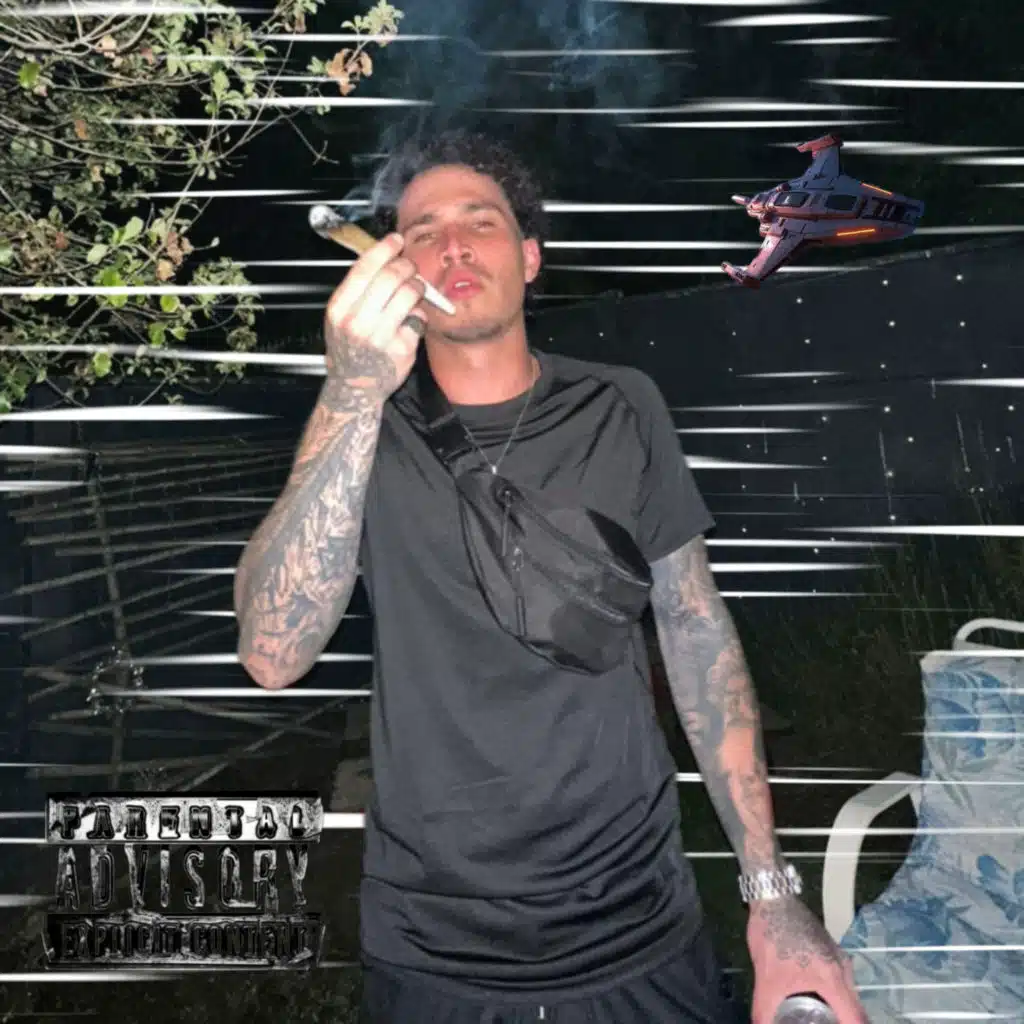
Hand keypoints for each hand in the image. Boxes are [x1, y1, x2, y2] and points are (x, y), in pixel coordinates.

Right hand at [322, 232, 427, 398]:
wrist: (355, 388)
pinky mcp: (402, 349)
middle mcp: (358, 322)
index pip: (364, 269)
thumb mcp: (341, 317)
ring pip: (408, 294)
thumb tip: (385, 255)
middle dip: (405, 266)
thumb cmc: (350, 348)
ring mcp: (380, 337)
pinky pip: (419, 318)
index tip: (396, 240)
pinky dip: (419, 314)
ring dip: (416, 287)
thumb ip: (358, 289)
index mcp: (340, 309)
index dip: (383, 249)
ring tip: (414, 291)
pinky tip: (412, 319)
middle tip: (409, 267)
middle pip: (390, 277)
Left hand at [747, 897, 868, 1023]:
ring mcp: (838, 957)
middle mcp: (843, 969)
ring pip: (846, 994)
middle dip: (843, 1020)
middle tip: (825, 1023)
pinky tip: (814, 998)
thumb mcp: (766, 979)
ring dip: (837, 1009)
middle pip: (854, 1009)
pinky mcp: (829, 950)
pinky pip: (838, 981)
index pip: (856, 1018)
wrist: (772, 898)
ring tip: (821, 1017)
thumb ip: (765, 1010)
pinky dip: (831, 994)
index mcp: (834, 980)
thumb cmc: (773, 936)